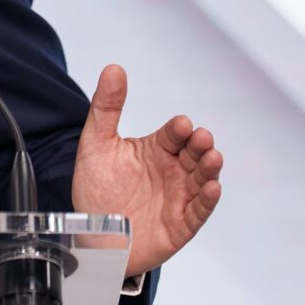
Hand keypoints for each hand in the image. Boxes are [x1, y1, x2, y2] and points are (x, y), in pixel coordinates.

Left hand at [70, 64, 222, 277]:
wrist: (92, 236)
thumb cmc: (97, 190)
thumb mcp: (96, 146)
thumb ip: (106, 108)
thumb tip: (114, 68)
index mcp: (156, 150)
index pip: (172, 135)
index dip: (178, 129)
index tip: (180, 125)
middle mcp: (172, 171)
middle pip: (193, 153)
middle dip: (199, 145)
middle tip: (201, 138)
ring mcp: (179, 197)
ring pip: (201, 179)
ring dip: (209, 168)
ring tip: (212, 158)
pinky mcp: (181, 224)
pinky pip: (199, 211)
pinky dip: (207, 200)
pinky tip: (212, 188)